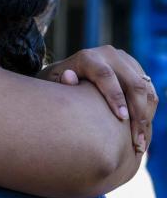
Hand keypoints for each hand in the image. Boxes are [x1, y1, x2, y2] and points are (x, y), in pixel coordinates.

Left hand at [39, 46, 157, 152]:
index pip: (105, 75)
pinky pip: (149, 90)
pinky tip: (143, 132)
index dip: (115, 97)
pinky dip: (149, 111)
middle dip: (137, 113)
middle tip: (136, 141)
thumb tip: (69, 77)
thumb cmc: (54, 84)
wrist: (65, 71)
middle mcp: (109, 54)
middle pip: (132, 83)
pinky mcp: (134, 68)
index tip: (121, 118)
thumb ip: (59, 83)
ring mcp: (125, 60)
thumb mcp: (50, 83)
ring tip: (140, 143)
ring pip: (145, 88)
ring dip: (146, 116)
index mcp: (88, 57)